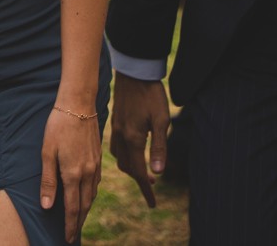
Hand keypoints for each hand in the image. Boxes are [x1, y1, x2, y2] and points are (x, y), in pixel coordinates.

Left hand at [40, 101, 101, 241]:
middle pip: (85, 205)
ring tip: (79, 220)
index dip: (70, 225)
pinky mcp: (98, 158)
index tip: (67, 238)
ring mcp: (95, 166)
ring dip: (86, 210)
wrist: (78, 104)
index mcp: (73, 174)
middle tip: (72, 235)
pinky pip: (96, 184)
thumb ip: (48, 181)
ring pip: (92, 195)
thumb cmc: (58, 126)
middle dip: (79, 222)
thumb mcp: (47, 152)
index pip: (72, 208)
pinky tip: (87, 196)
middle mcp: (87, 173)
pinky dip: (91, 195)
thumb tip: (47, 206)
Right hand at [107, 75, 168, 207]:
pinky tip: (132, 152)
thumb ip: (159, 148)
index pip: (139, 172)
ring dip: (131, 168)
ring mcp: (116, 129)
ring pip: (120, 158)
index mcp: (133, 139)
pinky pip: (116, 147)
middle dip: (139, 179)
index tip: (153, 204)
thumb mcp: (161, 121)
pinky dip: (124, 156)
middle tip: (152, 187)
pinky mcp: (115, 122)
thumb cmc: (151, 95)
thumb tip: (157, 173)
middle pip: (127, 168)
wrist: (134, 72)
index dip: (146, 189)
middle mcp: (121, 137)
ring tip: (144, 171)